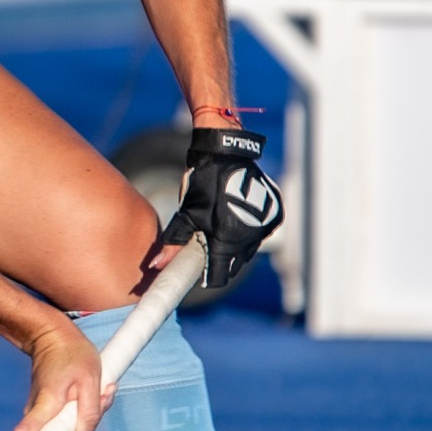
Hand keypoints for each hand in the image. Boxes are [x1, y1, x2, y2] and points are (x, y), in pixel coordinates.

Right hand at [0, 324, 114, 430]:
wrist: (52, 334)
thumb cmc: (73, 353)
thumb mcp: (90, 379)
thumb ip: (89, 413)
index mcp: (46, 403)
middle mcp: (37, 412)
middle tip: (106, 395)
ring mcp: (38, 412)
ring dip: (85, 422)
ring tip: (104, 388)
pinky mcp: (44, 412)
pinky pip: (63, 426)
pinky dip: (81, 416)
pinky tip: (98, 393)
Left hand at [160, 126, 284, 288]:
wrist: (226, 153)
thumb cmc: (203, 183)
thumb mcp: (186, 213)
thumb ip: (174, 243)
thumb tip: (156, 265)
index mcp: (228, 241)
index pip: (219, 277)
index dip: (208, 275)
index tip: (200, 266)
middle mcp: (251, 238)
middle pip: (234, 264)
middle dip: (222, 258)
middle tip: (208, 240)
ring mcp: (266, 227)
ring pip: (249, 249)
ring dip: (236, 244)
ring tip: (222, 223)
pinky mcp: (276, 215)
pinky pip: (261, 233)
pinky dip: (249, 230)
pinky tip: (237, 215)